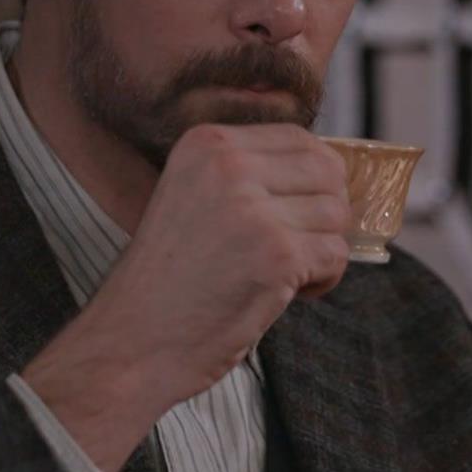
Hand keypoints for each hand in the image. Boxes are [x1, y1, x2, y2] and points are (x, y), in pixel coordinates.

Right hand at [22, 122, 350, 471]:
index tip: (295, 210)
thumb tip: (329, 168)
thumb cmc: (169, 273)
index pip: (299, 137)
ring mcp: (252, 209)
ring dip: (319, 249)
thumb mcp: (193, 194)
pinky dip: (320, 279)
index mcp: (205, 142)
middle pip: (327, 171)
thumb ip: (248, 171)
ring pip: (337, 215)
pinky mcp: (276, 255)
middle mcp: (228, 164)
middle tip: (293, 244)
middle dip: (324, 211)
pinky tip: (281, 292)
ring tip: (277, 272)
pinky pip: (336, 255)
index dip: (312, 177)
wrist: (134, 335)